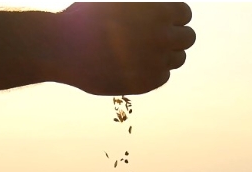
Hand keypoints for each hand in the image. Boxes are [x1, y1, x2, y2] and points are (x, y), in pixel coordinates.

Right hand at [54, 3, 195, 94]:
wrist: (64, 48)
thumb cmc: (83, 19)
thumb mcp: (113, 2)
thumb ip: (139, 9)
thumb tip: (142, 13)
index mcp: (159, 12)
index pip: (185, 14)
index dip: (173, 17)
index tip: (161, 22)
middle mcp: (163, 38)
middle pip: (188, 38)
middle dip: (174, 37)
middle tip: (156, 38)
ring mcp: (156, 62)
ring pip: (177, 60)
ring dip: (165, 55)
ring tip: (143, 52)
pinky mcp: (146, 83)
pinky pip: (162, 77)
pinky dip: (154, 72)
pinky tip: (134, 66)